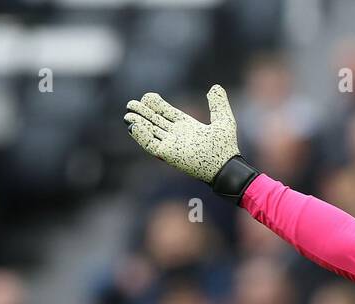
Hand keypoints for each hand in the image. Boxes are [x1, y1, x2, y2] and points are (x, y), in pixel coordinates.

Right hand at [124, 85, 254, 196]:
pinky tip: (134, 126)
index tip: (148, 96)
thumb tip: (215, 87)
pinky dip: (141, 136)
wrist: (225, 166)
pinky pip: (150, 144)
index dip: (157, 105)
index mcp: (187, 127)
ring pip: (150, 132)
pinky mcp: (167, 154)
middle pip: (155, 121)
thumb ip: (218, 104)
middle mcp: (177, 136)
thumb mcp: (224, 120)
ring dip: (138, 123)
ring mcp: (171, 145)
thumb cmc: (226, 148)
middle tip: (131, 104)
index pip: (167, 113)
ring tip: (128, 114)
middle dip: (143, 113)